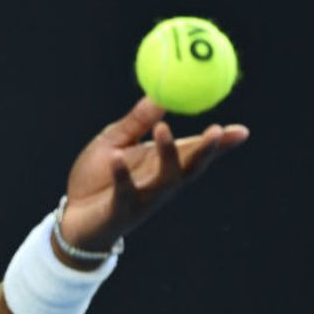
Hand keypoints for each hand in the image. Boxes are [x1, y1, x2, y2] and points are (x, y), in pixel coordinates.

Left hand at [59, 96, 249, 251]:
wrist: (71, 219)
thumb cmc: (96, 180)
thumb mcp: (114, 143)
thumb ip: (136, 122)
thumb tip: (158, 94)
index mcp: (160, 165)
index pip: (194, 152)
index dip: (220, 144)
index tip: (241, 131)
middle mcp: (158, 184)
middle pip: (189, 167)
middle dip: (205, 150)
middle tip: (217, 130)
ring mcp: (141, 200)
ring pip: (163, 180)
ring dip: (167, 155)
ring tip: (163, 128)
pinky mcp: (118, 212)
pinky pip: (123, 194)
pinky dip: (121, 176)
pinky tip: (117, 159)